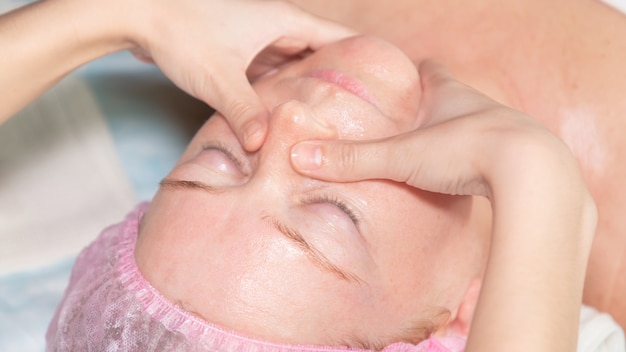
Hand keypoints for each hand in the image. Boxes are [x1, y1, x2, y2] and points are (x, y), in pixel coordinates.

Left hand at [128, 0, 355, 150]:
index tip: (382, 79)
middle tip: (352, 110)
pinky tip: (276, 110)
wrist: (135, 12)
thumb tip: (263, 145)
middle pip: (316, 52)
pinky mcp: (233, 47)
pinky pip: (264, 69)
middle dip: (332, 78)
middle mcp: (272, 25)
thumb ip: (245, 112)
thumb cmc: (180, 33)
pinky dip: (273, 87)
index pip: (336, 36)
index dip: (361, 55)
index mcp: (282, 21)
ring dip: (300, 85)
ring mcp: (252, 35)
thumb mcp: (219, 79)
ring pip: (288, 62)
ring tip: (320, 115)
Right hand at [290, 61, 558, 197]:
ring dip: (459, 137)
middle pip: (456, 97)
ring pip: (477, 126)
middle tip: (414, 119)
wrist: (532, 173)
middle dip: (436, 106)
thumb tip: (300, 156)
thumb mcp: (401, 156)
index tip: (406, 73)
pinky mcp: (521, 161)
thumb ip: (352, 160)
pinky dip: (479, 164)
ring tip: (438, 155)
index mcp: (451, 94)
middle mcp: (480, 107)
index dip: (418, 70)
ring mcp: (505, 132)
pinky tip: (470, 182)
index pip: (433, 71)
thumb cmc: (467, 152)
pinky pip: (496, 157)